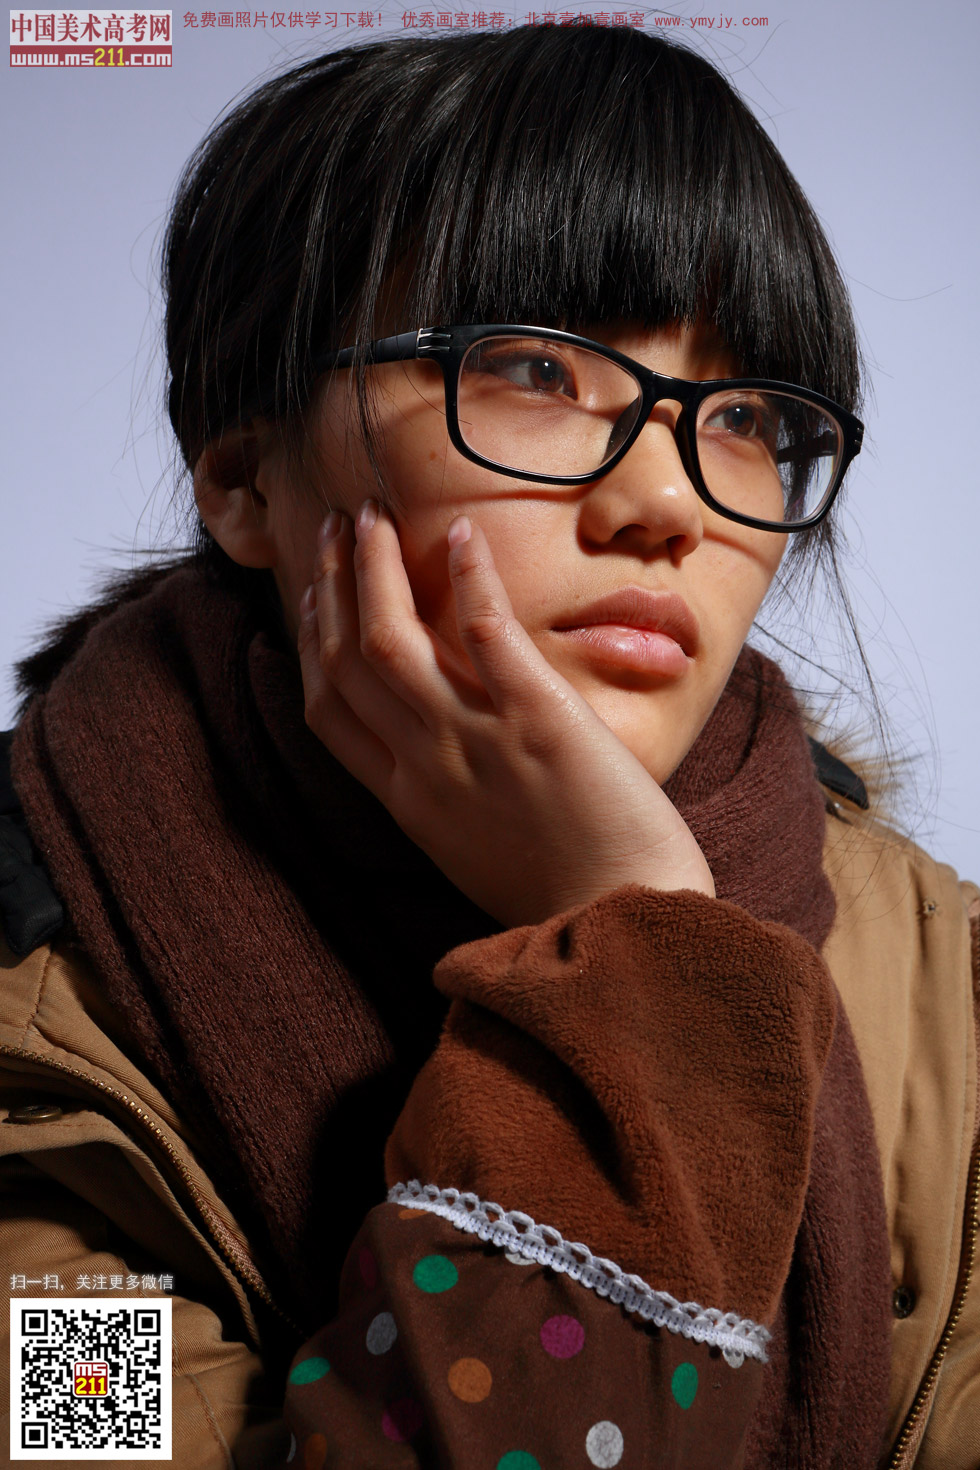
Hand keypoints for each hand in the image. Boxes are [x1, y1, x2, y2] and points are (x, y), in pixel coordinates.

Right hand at [297, 500, 714, 928]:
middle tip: (336, 525)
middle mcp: (426, 767)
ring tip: (372, 515)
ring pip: (391, 640)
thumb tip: (434, 746)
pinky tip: (461, 536)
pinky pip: (486, 635)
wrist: (627, 926)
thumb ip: (443, 796)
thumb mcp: (473, 850)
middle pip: (347, 661)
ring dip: (372, 569)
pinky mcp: (540, 722)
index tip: (312, 595)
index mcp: (408, 802)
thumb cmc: (564, 895)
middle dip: (330, 584)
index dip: (310, 642)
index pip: (328, 710)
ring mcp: (477, 742)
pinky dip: (468, 580)